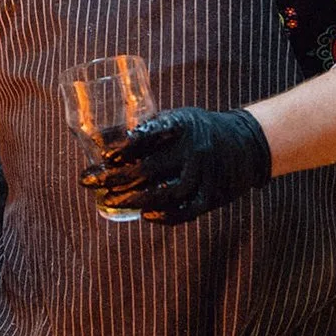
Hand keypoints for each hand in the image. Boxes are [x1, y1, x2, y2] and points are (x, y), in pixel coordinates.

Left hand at [79, 106, 271, 223]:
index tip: (104, 155)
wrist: (246, 142)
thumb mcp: (176, 118)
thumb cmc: (197, 130)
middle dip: (115, 177)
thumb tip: (98, 140)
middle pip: (150, 167)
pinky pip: (188, 210)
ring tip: (109, 200)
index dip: (126, 145)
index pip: (150, 134)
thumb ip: (145, 130)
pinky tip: (145, 216)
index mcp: (182, 125)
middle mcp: (193, 149)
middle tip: (89, 181)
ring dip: (134, 199)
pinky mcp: (213, 195)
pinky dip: (166, 216)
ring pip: (165, 192)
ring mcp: (204, 174)